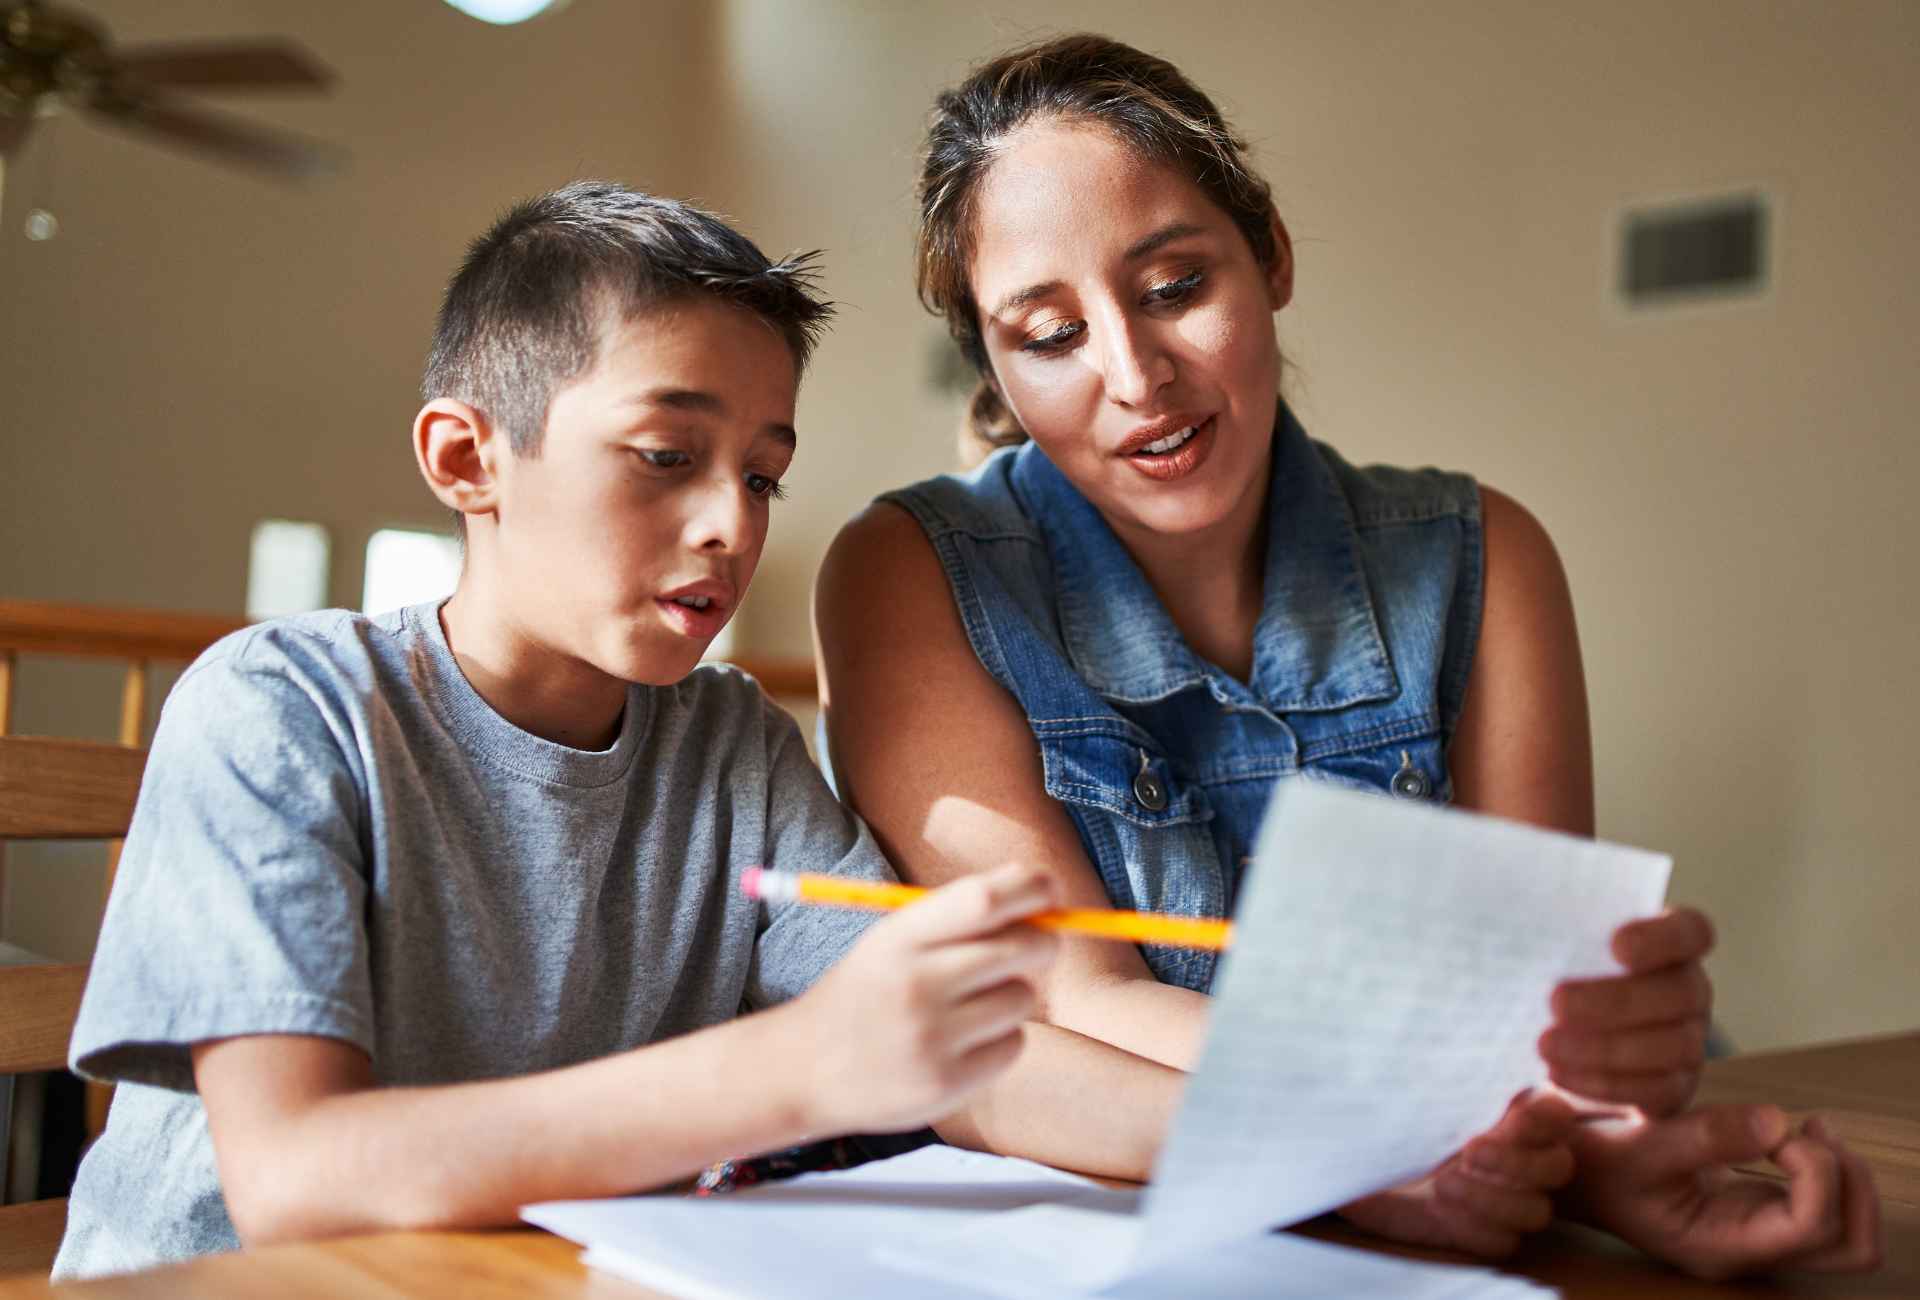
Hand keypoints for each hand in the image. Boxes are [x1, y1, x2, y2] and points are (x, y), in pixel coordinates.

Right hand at [792, 863, 1058, 1134]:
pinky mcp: (947, 1084)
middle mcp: (916, 985)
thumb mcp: (892, 940)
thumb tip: (1044, 893)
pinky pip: (1014, 1045)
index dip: (1030, 887)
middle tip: (1035, 945)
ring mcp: (932, 1039)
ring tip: (973, 1005)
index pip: (983, 900)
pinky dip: (1002, 1039)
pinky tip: (964, 1041)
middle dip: (1042, 941)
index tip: (1049, 888)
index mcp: (899, 938)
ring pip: (1022, 998)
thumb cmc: (866, 992)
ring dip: (1012, 995)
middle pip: (1021, 947)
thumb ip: (958, 917)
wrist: (804, 1069)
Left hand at [1339, 1090, 1576, 1257]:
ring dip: (1492, 1200)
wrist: (1365, 1153)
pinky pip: (1502, 1242)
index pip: (1555, 1115)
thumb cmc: (1392, 1109)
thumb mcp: (1410, 1086)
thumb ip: (1437, 1076)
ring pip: (1535, 1211)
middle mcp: (1523, 1154)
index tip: (1514, 1114)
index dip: (1544, 1118)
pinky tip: (1439, 1210)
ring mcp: (1511, 1197)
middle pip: (1556, 1168)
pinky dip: (1474, 1227)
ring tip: (1442, 1184)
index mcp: (1514, 1109)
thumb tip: (1434, 1046)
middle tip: (1470, 1151)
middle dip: (1517, 1162)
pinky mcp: (1486, 1232)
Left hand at [1540, 907, 1712, 1114]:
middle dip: (1618, 1001)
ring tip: (1545, 1044)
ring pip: (1672, 1046)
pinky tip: (1559, 1072)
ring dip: (1605, 1049)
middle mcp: (1689, 990)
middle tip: (1556, 1001)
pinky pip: (1654, 1090)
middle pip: (1681, 993)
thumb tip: (1520, 922)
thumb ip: (1552, 930)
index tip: (1617, 945)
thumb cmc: (1557, 970)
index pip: (1690, 931)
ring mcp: (1689, 1040)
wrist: (1558, 1031)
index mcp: (1671, 944)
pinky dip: (1604, 1083)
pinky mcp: (1674, 1086)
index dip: (1661, 938)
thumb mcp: (1556, 944)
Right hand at [1564, 1104, 1882, 1279]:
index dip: (1814, 1169)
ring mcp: (1757, 1235)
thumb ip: (1706, 1135)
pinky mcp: (1757, 1213)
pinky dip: (1828, 1169)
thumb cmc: (1597, 1161)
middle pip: (1852, 1245)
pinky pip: (1825, 1209)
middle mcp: (1750, 1250)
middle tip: (1813, 1131)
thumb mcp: (1640, 1144)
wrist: (1571, 1173)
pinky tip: (1794, 1132)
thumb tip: (1778, 1121)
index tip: (1774, 1125)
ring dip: (1845, 1177)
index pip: (1812, 1225)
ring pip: (1848, 1232)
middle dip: (1851, 1183)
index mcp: (1722, 1244)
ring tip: (1808, 1127)